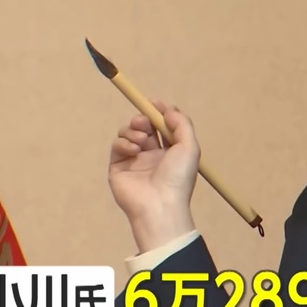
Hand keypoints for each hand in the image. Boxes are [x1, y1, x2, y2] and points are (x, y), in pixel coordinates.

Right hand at [108, 100, 197, 251]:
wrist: (159, 204)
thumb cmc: (178, 177)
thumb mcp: (189, 147)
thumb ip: (181, 124)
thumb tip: (168, 109)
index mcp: (170, 151)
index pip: (162, 126)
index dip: (158, 112)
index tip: (153, 102)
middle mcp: (152, 154)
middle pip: (143, 126)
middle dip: (143, 118)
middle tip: (144, 121)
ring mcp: (133, 160)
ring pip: (128, 132)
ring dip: (133, 130)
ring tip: (141, 140)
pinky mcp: (117, 166)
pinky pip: (117, 145)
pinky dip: (124, 142)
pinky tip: (134, 150)